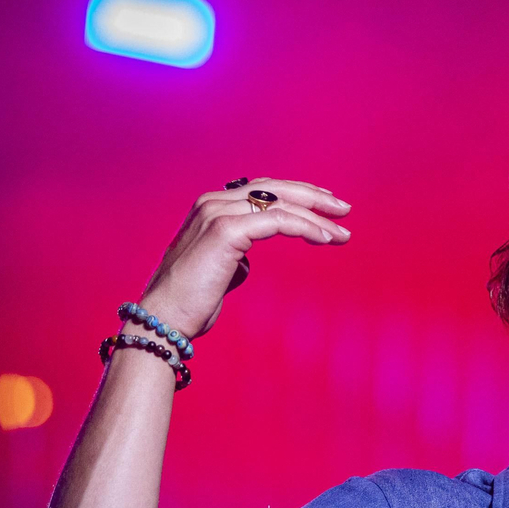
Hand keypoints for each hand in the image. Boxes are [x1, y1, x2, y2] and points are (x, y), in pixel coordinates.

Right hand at [136, 178, 351, 337]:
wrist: (164, 318)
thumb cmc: (191, 301)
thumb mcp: (218, 268)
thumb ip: (234, 255)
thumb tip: (248, 260)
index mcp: (211, 207)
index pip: (262, 190)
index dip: (297, 195)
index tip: (326, 208)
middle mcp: (213, 202)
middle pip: (275, 188)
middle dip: (313, 197)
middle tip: (344, 210)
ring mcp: (217, 212)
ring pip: (280, 203)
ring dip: (317, 217)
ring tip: (342, 233)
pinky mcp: (225, 229)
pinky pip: (278, 221)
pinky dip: (306, 227)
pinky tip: (325, 239)